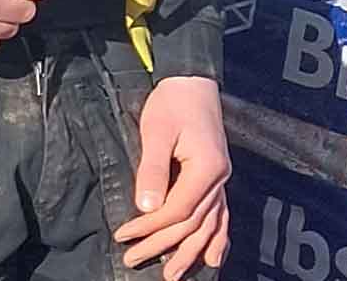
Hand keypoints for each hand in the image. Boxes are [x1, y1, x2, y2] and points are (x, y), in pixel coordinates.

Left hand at [116, 76, 229, 279]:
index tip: (124, 236)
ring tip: (174, 275)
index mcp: (206, 169)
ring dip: (191, 252)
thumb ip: (153, 171)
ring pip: (210, 225)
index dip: (150, 227)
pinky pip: (222, 216)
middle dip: (163, 246)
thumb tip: (145, 208)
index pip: (177, 210)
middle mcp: (219, 180)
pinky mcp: (218, 178)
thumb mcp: (156, 133)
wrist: (193, 83)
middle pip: (192, 223)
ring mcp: (222, 181)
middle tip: (134, 261)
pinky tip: (214, 258)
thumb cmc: (171, 104)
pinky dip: (218, 239)